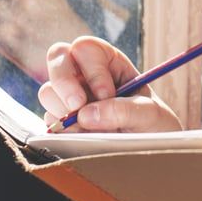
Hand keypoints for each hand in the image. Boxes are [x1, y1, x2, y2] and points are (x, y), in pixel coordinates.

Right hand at [38, 36, 182, 132]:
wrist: (150, 153)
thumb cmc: (154, 125)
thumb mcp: (150, 114)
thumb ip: (124, 110)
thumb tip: (85, 115)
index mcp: (110, 62)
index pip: (87, 47)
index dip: (93, 69)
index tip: (106, 94)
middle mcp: (86, 75)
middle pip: (58, 56)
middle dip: (64, 82)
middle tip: (77, 107)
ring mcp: (71, 97)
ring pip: (48, 91)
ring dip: (63, 110)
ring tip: (90, 128)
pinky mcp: (62, 121)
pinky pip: (48, 120)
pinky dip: (62, 130)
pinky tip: (84, 137)